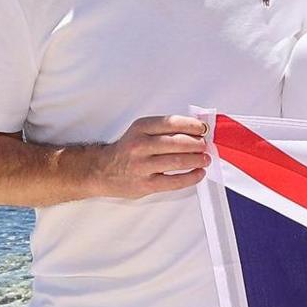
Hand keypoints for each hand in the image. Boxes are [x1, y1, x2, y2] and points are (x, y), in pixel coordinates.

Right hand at [93, 115, 209, 196]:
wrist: (101, 170)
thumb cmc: (127, 150)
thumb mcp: (140, 132)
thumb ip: (163, 130)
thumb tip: (196, 130)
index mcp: (140, 128)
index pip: (171, 123)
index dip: (192, 125)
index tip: (203, 129)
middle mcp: (140, 145)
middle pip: (177, 142)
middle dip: (197, 144)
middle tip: (205, 146)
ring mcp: (142, 165)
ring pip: (178, 161)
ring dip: (197, 160)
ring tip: (205, 159)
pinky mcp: (146, 184)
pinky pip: (175, 181)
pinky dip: (191, 177)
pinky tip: (199, 173)